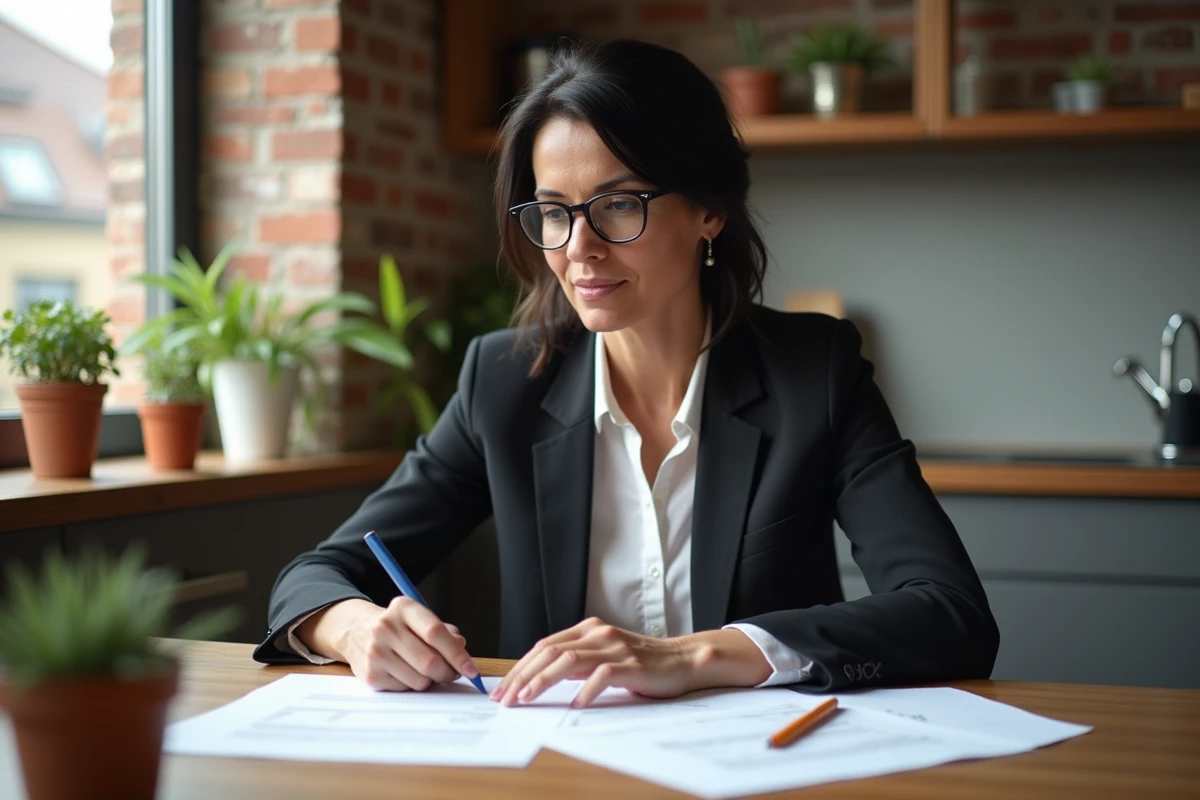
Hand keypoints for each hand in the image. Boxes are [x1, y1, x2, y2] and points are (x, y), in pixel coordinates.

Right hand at [298, 597, 479, 691]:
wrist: (356, 632)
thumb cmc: (398, 627)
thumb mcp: (419, 619)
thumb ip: (445, 632)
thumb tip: (462, 648)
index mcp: (404, 608)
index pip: (435, 632)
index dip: (457, 654)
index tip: (471, 669)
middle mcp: (386, 626)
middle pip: (429, 660)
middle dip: (448, 673)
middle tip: (452, 674)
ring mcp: (375, 651)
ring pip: (419, 679)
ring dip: (431, 681)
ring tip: (426, 671)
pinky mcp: (370, 674)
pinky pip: (405, 688)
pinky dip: (413, 685)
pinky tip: (406, 673)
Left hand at [490, 617, 704, 708]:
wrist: (683, 660)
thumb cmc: (641, 664)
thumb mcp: (603, 656)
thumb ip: (577, 661)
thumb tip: (539, 679)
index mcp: (588, 629)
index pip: (544, 646)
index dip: (520, 667)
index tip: (503, 689)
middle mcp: (598, 634)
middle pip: (550, 652)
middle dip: (523, 675)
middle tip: (506, 698)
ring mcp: (615, 648)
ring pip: (569, 661)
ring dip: (543, 681)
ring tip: (527, 699)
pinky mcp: (631, 665)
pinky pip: (602, 676)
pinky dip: (585, 690)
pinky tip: (574, 705)